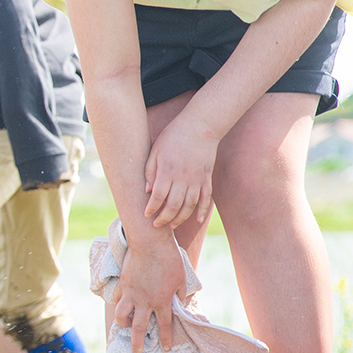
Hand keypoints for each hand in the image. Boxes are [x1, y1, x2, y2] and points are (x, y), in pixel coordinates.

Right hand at [114, 230, 187, 350]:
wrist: (150, 243)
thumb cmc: (169, 259)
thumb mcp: (181, 279)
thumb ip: (179, 295)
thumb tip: (179, 303)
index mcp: (162, 302)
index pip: (165, 327)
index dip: (166, 340)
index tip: (166, 349)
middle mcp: (145, 301)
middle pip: (139, 329)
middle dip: (138, 344)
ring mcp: (131, 293)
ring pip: (122, 316)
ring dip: (123, 324)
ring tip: (125, 326)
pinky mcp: (123, 283)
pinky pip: (118, 298)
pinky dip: (119, 303)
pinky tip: (122, 304)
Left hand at [143, 114, 217, 229]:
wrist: (200, 127)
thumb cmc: (173, 137)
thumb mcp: (155, 150)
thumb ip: (150, 171)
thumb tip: (147, 191)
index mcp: (167, 171)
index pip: (158, 196)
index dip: (152, 208)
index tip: (146, 215)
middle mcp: (183, 178)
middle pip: (173, 205)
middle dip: (164, 218)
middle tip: (156, 225)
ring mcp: (197, 179)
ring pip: (189, 205)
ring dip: (180, 218)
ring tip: (171, 225)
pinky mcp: (207, 178)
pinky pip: (206, 198)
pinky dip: (202, 210)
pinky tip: (197, 219)